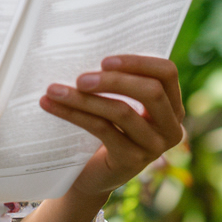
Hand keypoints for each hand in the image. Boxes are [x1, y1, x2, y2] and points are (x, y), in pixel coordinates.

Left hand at [39, 54, 185, 200]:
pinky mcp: (132, 161)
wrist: (91, 174)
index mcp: (172, 105)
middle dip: (113, 81)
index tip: (104, 60)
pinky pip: (102, 129)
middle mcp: (170, 127)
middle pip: (150, 92)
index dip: (138, 62)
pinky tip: (50, 104)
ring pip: (122, 111)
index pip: (167, 73)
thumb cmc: (103, 127)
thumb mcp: (116, 101)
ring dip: (83, 98)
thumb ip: (115, 81)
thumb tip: (84, 47)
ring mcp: (153, 146)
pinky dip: (73, 114)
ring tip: (53, 89)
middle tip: (79, 78)